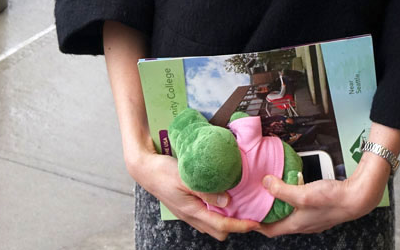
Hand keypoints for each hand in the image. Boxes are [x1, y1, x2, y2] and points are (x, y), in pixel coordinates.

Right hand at [130, 150, 258, 241]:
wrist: (143, 168)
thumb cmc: (162, 171)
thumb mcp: (185, 177)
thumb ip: (206, 190)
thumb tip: (227, 199)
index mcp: (192, 210)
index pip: (222, 225)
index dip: (241, 226)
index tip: (255, 223)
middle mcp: (190, 216)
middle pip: (218, 231)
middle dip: (234, 226)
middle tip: (246, 212)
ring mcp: (186, 213)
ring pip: (211, 225)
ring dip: (224, 219)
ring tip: (235, 205)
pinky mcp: (184, 207)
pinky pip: (204, 217)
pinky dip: (215, 213)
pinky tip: (217, 198)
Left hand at [254, 160, 388, 236]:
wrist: (358, 198)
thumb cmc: (333, 199)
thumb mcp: (303, 194)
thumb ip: (282, 190)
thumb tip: (264, 183)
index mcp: (297, 224)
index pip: (270, 231)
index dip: (256, 225)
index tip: (243, 217)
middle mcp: (304, 225)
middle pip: (278, 223)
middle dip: (264, 215)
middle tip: (253, 203)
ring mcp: (312, 219)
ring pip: (289, 215)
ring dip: (277, 206)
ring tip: (267, 194)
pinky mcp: (318, 210)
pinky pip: (298, 207)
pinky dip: (289, 200)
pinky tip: (290, 187)